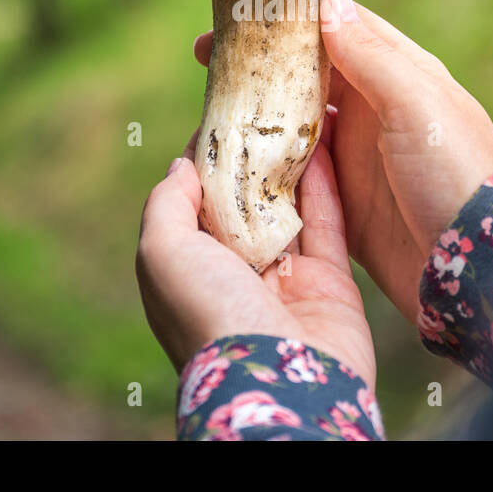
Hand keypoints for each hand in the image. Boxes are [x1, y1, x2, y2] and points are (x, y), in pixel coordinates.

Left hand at [136, 137, 376, 385]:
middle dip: (252, 160)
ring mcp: (285, 281)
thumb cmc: (209, 317)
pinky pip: (328, 225)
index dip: (203, 161)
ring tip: (298, 117)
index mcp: (188, 272)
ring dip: (292, 167)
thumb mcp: (161, 255)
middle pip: (243, 206)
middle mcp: (235, 276)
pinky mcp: (330, 283)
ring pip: (288, 211)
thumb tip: (183, 163)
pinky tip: (325, 145)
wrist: (282, 381)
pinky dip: (327, 186)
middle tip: (264, 109)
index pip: (192, 206)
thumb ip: (166, 204)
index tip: (219, 117)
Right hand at [194, 0, 492, 325]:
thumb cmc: (457, 174)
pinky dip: (266, 170)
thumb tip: (328, 2)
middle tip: (203, 57)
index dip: (289, 16)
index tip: (240, 12)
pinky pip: (295, 180)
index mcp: (398, 76)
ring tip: (208, 109)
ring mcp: (358, 160)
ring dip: (256, 118)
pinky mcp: (345, 206)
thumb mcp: (416, 105)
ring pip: (294, 127)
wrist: (481, 268)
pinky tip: (229, 165)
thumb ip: (372, 56)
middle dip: (260, 66)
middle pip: (307, 76)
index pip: (337, 28)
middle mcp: (374, 112)